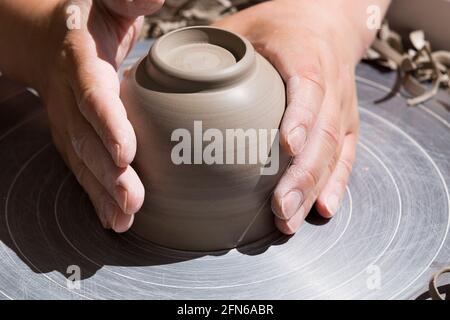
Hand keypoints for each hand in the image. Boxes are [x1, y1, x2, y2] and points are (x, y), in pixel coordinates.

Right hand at [34, 0, 163, 231]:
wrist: (48, 42)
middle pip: (87, 140)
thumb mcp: (108, 2)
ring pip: (83, 162)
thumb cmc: (89, 21)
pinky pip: (82, 170)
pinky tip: (114, 219)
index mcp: (80, 63)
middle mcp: (69, 98)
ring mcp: (67, 123)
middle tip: (132, 200)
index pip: (93, 95)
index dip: (107, 123)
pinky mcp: (72, 139)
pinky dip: (96, 196)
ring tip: (124, 219)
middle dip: (108, 173)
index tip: (126, 152)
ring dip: (103, 193)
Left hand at [215, 0, 383, 233]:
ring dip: (313, 189)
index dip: (300, 116)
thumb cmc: (277, 28)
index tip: (287, 147)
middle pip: (324, 132)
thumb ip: (208, 54)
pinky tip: (322, 209)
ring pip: (335, 151)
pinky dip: (335, 184)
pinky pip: (347, 156)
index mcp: (304, 53)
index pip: (308, 84)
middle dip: (303, 175)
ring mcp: (343, 106)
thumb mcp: (240, 28)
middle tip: (279, 208)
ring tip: (290, 220)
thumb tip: (149, 78)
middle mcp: (331, 83)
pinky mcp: (348, 123)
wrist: (325, 22)